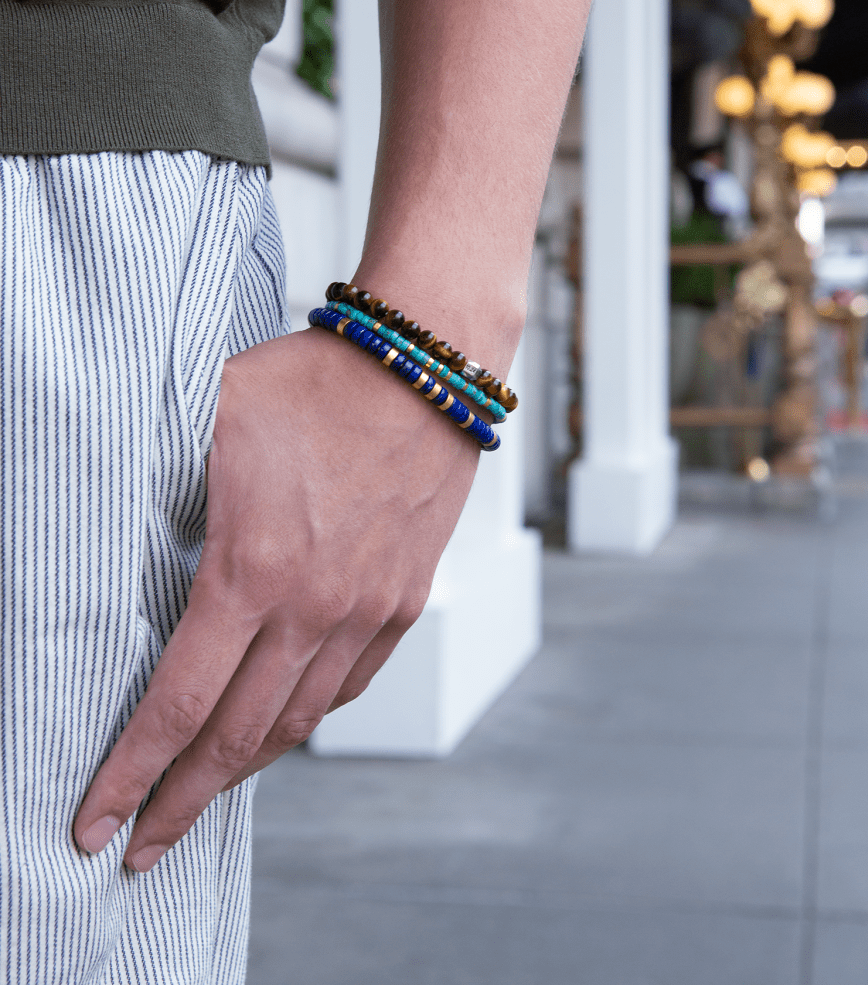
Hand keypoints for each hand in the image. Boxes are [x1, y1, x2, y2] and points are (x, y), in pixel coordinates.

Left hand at [73, 327, 479, 871]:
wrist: (422, 368)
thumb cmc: (314, 384)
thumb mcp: (210, 418)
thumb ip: (159, 478)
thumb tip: (106, 511)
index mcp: (252, 570)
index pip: (178, 703)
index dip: (131, 773)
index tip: (97, 824)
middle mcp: (313, 608)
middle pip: (235, 739)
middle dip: (180, 801)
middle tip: (143, 846)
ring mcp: (365, 611)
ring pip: (294, 722)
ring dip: (242, 773)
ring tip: (204, 798)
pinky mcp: (402, 601)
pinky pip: (347, 685)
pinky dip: (305, 719)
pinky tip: (280, 727)